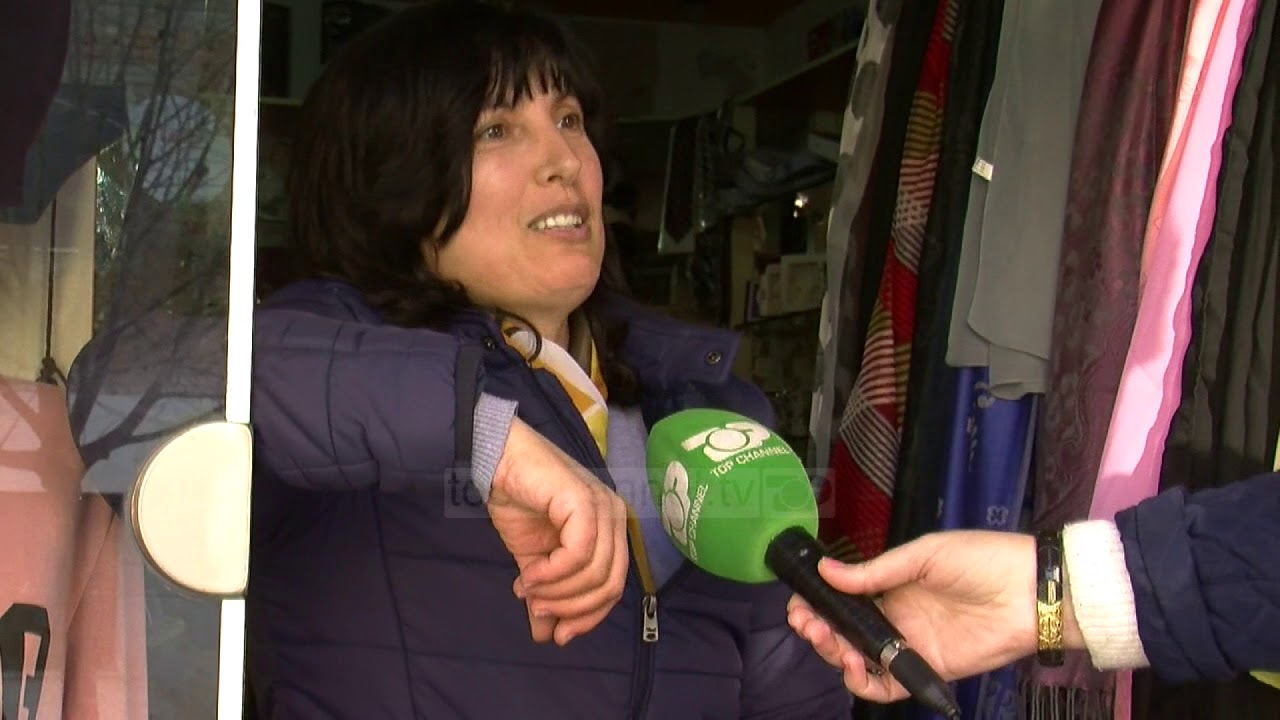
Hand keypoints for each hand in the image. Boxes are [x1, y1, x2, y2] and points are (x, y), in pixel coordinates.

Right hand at [487, 418, 628, 645]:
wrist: (497, 461)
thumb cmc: (519, 502)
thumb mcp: (534, 562)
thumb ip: (544, 596)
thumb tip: (545, 636)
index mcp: (610, 531)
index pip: (613, 587)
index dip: (589, 617)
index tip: (560, 636)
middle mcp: (615, 518)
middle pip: (610, 584)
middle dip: (573, 608)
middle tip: (539, 609)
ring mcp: (603, 507)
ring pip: (595, 572)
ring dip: (558, 591)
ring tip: (528, 590)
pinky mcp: (585, 501)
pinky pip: (579, 552)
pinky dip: (553, 572)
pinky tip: (529, 575)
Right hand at [787, 530, 1048, 702]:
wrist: (1029, 591)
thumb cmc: (981, 561)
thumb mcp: (924, 554)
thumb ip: (875, 570)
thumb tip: (825, 570)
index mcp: (892, 586)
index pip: (844, 599)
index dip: (818, 602)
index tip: (798, 603)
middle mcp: (896, 617)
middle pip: (844, 632)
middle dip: (818, 629)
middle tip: (806, 623)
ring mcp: (909, 645)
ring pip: (858, 660)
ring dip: (834, 654)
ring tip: (828, 640)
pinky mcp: (926, 670)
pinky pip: (888, 687)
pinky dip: (864, 683)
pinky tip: (854, 666)